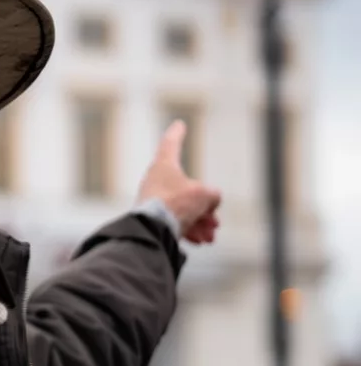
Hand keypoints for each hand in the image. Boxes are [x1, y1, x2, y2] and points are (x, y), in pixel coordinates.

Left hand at [137, 120, 221, 243]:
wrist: (153, 229)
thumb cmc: (176, 205)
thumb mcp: (204, 195)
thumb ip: (211, 195)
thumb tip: (208, 203)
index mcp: (164, 165)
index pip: (171, 143)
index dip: (177, 133)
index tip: (179, 124)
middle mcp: (156, 180)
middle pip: (186, 188)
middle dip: (204, 206)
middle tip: (214, 221)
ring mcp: (153, 199)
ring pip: (183, 208)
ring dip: (200, 222)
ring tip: (210, 236)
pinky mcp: (151, 217)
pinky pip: (174, 221)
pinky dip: (189, 230)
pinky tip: (200, 241)